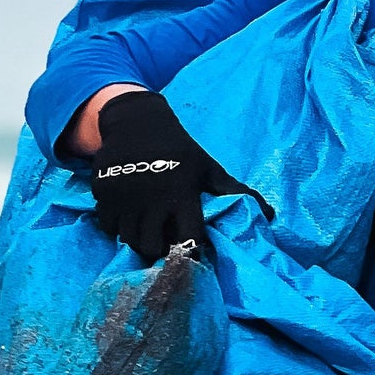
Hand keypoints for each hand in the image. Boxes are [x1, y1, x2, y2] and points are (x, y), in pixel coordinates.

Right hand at [87, 90, 261, 265]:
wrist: (137, 123)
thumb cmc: (179, 149)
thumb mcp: (208, 167)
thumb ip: (234, 191)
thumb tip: (270, 214)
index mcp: (182, 195)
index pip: (187, 239)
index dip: (189, 250)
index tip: (189, 251)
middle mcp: (152, 199)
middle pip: (152, 246)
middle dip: (159, 251)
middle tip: (164, 245)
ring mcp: (125, 197)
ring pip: (128, 239)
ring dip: (138, 241)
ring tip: (147, 233)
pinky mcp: (104, 194)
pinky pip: (107, 226)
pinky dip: (116, 228)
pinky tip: (128, 220)